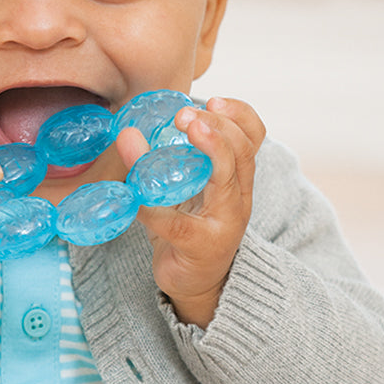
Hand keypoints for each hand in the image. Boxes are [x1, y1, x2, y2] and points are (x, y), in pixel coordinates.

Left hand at [116, 97, 265, 327]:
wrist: (194, 284)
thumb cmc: (187, 229)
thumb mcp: (183, 191)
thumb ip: (163, 162)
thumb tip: (128, 131)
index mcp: (236, 178)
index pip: (254, 138)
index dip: (240, 114)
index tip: (214, 99)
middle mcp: (238, 197)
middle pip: (243, 152)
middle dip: (218, 125)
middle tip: (185, 113)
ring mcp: (224, 222)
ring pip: (228, 178)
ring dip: (211, 148)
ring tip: (188, 129)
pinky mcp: (201, 245)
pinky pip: (179, 221)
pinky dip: (156, 205)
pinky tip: (138, 195)